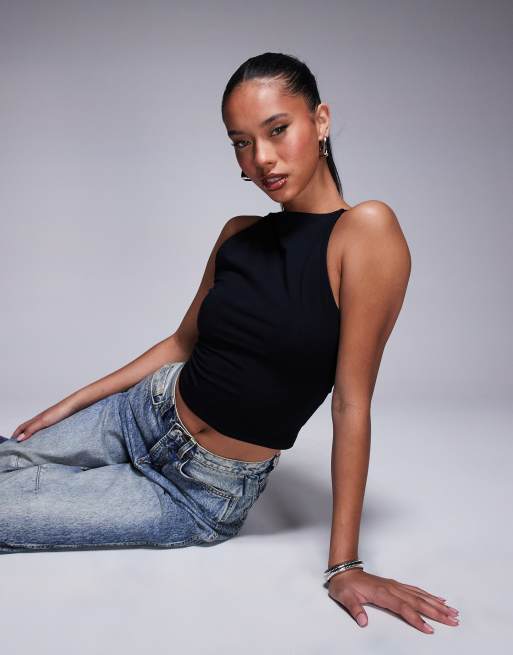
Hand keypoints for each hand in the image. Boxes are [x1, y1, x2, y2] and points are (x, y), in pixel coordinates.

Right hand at [11, 399, 75, 441]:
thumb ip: (31, 429)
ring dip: (31, 435)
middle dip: (22, 435)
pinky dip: (42, 434)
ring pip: (37, 428)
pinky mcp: (57, 421)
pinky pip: (46, 428)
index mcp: (36, 419)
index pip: (22, 427)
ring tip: (31, 443)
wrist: (75, 405)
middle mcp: (41, 419)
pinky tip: (46, 438)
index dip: (15, 434)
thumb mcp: (44, 421)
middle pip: (28, 427)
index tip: (12, 443)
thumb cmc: (60, 411)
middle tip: (19, 444)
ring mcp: (49, 419)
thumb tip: (19, 439)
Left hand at [327, 568, 459, 633]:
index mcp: (381, 593)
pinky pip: (416, 590)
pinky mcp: (396, 585)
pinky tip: (439, 600)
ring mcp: (395, 586)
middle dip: (436, 612)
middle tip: (453, 620)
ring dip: (436, 604)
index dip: (416, 619)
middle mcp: (392, 588)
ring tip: (452, 612)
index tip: (429, 629)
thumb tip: (363, 621)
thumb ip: (354, 609)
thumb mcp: (345, 598)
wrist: (343, 571)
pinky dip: (429, 595)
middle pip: (417, 602)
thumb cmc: (344, 586)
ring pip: (420, 596)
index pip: (403, 607)